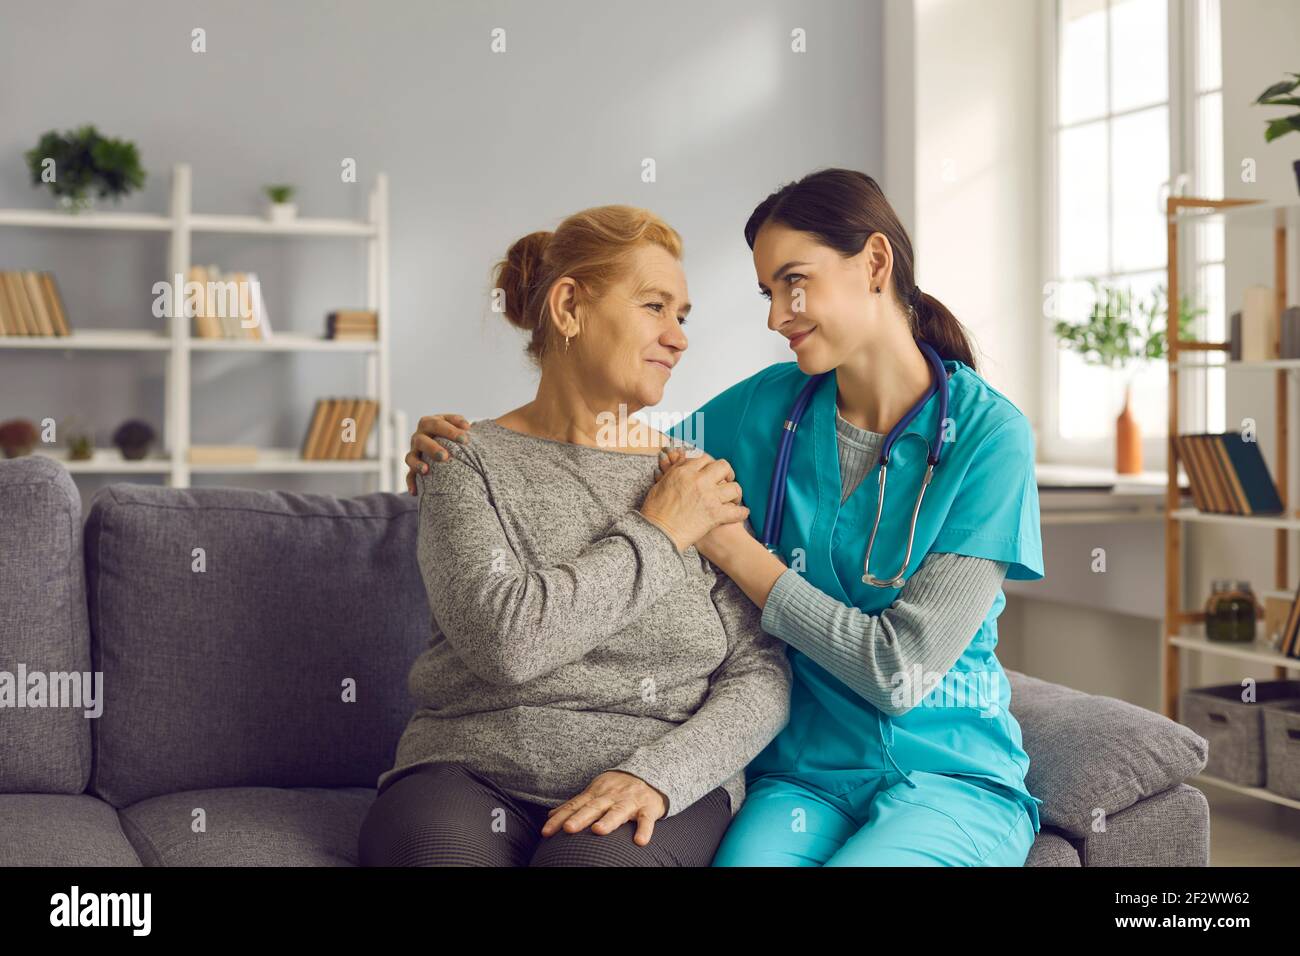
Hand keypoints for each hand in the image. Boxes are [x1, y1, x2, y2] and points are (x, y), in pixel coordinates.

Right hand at [404, 414, 471, 494]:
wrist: (452, 448)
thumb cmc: (461, 438)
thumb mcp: (465, 430)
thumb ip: (469, 429)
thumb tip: (478, 427)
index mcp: (432, 423)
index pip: (438, 422)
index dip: (450, 428)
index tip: (468, 434)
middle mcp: (420, 436)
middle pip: (422, 438)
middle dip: (433, 446)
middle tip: (446, 456)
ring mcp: (415, 452)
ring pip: (410, 456)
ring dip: (418, 463)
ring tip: (427, 471)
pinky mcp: (414, 467)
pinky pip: (409, 475)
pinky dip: (411, 482)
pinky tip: (415, 492)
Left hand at [540, 771, 667, 845]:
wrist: (649, 773)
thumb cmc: (617, 787)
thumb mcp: (595, 791)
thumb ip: (575, 804)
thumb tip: (551, 815)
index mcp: (595, 794)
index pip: (574, 806)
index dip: (559, 818)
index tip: (546, 832)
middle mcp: (611, 796)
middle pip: (593, 807)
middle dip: (580, 818)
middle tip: (568, 828)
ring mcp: (629, 801)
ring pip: (618, 811)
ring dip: (608, 821)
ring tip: (598, 830)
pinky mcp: (647, 808)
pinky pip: (646, 819)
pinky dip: (644, 829)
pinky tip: (639, 841)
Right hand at [640, 447, 746, 551]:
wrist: (657, 533)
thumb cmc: (654, 511)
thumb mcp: (660, 485)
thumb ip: (673, 471)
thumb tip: (677, 459)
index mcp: (684, 472)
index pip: (705, 458)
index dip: (710, 463)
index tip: (711, 471)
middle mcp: (699, 481)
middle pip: (724, 466)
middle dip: (727, 473)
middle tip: (727, 480)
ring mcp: (709, 497)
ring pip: (734, 487)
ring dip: (735, 493)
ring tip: (733, 499)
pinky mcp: (715, 515)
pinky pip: (736, 511)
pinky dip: (741, 513)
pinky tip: (742, 513)